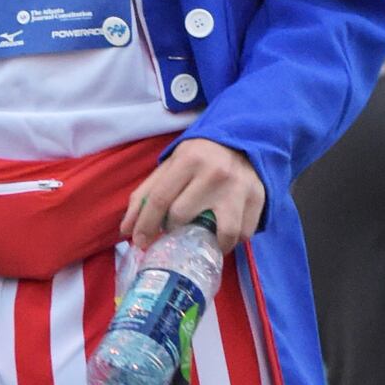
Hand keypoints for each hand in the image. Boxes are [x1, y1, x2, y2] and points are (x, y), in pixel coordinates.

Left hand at [121, 139, 265, 255]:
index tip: (140, 242)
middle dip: (174, 229)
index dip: (145, 225)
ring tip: (202, 240)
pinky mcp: (258, 199)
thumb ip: (145, 195)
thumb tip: (126, 231)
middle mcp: (215, 173)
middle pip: (183, 216)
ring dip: (208, 243)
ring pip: (221, 233)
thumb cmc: (200, 158)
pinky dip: (231, 241)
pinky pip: (244, 234)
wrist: (244, 141)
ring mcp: (239, 188)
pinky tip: (223, 234)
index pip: (160, 199)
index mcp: (188, 160)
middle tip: (176, 230)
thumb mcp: (171, 167)